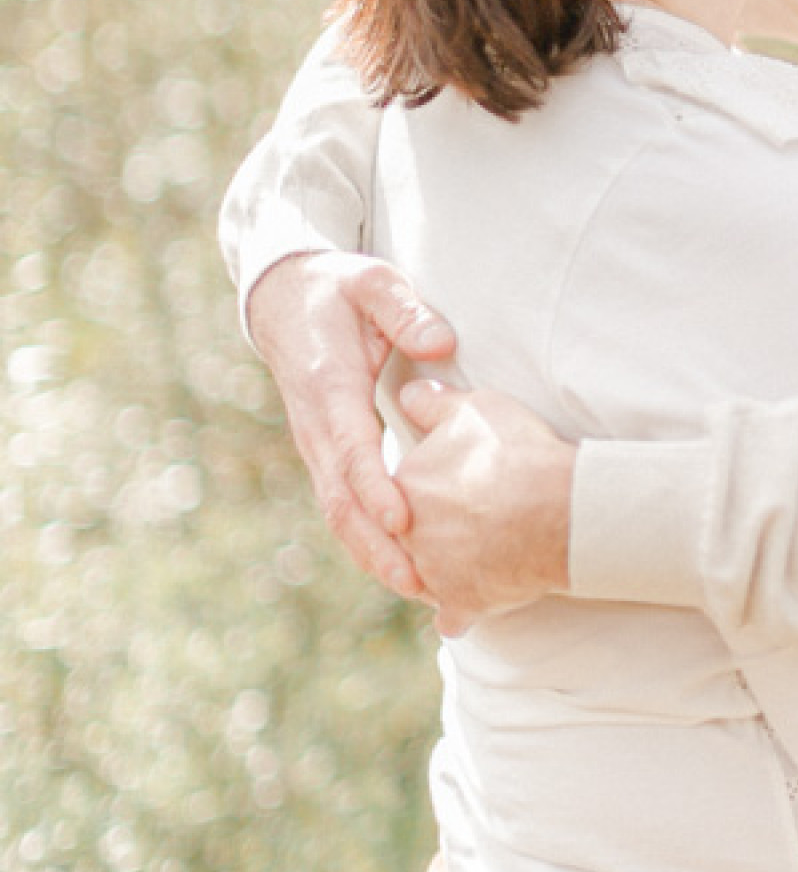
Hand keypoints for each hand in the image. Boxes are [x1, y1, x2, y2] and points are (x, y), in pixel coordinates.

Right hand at [247, 252, 456, 598]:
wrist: (282, 302)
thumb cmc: (335, 290)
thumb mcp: (371, 282)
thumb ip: (404, 310)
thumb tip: (440, 344)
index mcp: (330, 386)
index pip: (351, 448)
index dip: (374, 487)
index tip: (402, 520)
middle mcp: (316, 426)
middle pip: (340, 498)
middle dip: (376, 544)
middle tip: (418, 581)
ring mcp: (316, 445)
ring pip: (337, 510)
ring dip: (371, 553)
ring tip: (416, 590)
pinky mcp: (325, 454)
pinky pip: (341, 504)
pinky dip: (365, 540)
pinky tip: (399, 567)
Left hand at [394, 380, 575, 635]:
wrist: (558, 508)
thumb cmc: (517, 453)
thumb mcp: (475, 408)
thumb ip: (432, 402)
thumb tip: (406, 393)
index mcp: (403, 485)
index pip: (398, 487)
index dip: (425, 484)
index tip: (447, 482)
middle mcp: (407, 533)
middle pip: (406, 534)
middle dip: (424, 531)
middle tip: (458, 520)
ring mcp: (433, 572)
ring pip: (424, 576)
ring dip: (437, 572)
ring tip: (466, 558)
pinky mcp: (462, 602)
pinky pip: (453, 616)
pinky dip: (458, 615)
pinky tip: (463, 613)